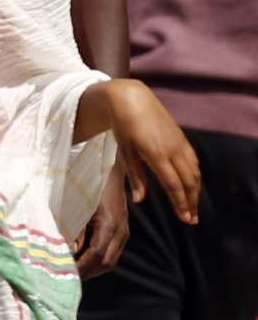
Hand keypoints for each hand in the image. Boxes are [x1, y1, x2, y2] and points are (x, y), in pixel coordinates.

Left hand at [72, 162, 128, 278]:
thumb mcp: (80, 205)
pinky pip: (113, 252)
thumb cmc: (92, 184)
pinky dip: (100, 261)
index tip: (68, 273)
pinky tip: (86, 262)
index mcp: (109, 224)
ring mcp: (124, 231)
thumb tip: (72, 251)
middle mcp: (120, 231)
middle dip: (89, 273)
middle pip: (107, 262)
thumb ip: (76, 228)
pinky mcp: (123, 230)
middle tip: (70, 279)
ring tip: (77, 274)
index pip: (96, 254)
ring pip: (112, 260)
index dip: (83, 266)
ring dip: (95, 269)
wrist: (111, 169)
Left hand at [84, 79, 200, 223]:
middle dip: (191, 202)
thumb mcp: (125, 151)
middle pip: (188, 182)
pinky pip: (194, 161)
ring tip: (193, 207)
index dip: (180, 204)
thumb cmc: (123, 126)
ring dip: (196, 192)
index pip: (174, 185)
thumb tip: (139, 200)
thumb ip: (136, 176)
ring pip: (194, 172)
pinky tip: (193, 186)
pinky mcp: (182, 138)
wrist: (133, 99)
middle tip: (192, 220)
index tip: (184, 219)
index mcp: (157, 155)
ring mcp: (180, 143)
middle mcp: (173, 150)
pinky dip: (196, 176)